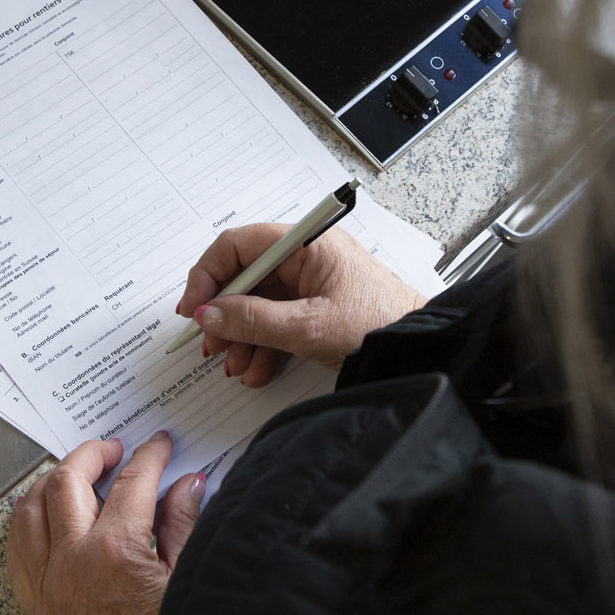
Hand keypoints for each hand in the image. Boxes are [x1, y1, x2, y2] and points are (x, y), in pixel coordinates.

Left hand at [7, 433, 204, 614]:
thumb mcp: (185, 580)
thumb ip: (183, 524)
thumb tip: (185, 485)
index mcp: (116, 551)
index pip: (132, 481)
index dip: (149, 456)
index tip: (159, 446)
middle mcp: (73, 560)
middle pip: (69, 480)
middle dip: (92, 454)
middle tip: (113, 449)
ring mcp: (49, 580)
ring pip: (31, 507)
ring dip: (53, 480)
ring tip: (76, 472)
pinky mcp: (36, 600)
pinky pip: (16, 546)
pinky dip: (26, 519)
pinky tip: (42, 512)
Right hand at [176, 224, 427, 386]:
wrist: (420, 349)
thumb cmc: (380, 324)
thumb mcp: (309, 326)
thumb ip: (254, 320)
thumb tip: (210, 314)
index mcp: (306, 244)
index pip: (238, 245)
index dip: (209, 275)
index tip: (195, 308)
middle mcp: (305, 258)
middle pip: (245, 278)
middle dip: (225, 315)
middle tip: (212, 344)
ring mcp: (310, 284)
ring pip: (257, 304)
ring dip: (241, 337)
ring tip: (236, 366)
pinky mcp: (316, 309)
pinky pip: (276, 322)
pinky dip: (262, 346)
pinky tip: (256, 370)